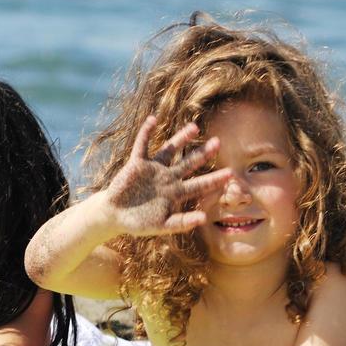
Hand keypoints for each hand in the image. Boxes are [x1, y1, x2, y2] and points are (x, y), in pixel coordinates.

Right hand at [104, 117, 231, 236]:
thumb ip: (181, 223)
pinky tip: (153, 119)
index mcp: (176, 193)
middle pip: (189, 163)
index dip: (214, 180)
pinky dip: (146, 132)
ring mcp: (153, 169)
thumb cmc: (138, 223)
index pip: (199, 185)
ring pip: (169, 150)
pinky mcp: (136, 164)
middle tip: (218, 142)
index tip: (231, 174)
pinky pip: (142, 145)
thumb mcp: (161, 226)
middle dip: (203, 153)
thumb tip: (204, 218)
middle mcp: (167, 178)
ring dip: (180, 139)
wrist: (114, 215)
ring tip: (194, 127)